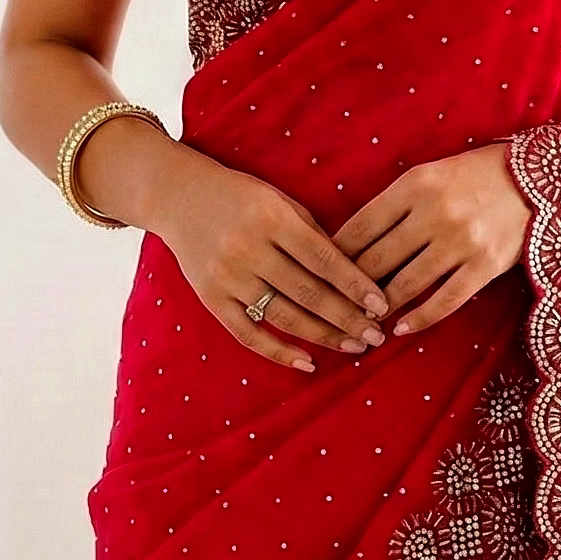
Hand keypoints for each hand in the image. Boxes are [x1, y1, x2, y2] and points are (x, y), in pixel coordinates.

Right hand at [150, 144, 390, 373]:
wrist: (179, 197)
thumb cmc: (240, 196)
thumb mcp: (279, 200)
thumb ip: (312, 234)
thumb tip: (354, 275)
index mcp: (271, 218)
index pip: (324, 259)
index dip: (355, 285)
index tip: (381, 305)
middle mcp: (248, 248)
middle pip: (308, 292)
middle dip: (347, 317)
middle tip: (376, 335)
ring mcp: (227, 276)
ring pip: (284, 316)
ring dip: (324, 336)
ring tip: (354, 346)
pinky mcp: (211, 298)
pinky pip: (249, 334)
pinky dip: (279, 352)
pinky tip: (308, 363)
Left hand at [330, 142, 531, 338]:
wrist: (533, 181)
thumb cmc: (470, 179)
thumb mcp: (428, 177)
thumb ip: (393, 205)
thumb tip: (349, 245)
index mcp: (414, 185)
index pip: (360, 227)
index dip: (335, 256)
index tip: (320, 275)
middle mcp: (435, 213)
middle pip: (377, 260)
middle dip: (351, 289)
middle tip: (334, 308)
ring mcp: (460, 242)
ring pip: (405, 285)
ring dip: (380, 308)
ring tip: (362, 322)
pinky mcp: (484, 267)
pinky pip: (444, 301)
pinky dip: (418, 319)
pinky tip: (400, 329)